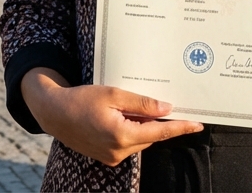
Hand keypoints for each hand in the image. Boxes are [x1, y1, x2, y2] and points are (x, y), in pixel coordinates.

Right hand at [21, 69, 202, 165]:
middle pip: (150, 136)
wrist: (54, 113)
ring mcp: (112, 157)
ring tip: (130, 107)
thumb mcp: (113, 94)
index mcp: (122, 135)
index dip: (180, 128)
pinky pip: (128, 144)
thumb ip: (141, 103)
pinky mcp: (106, 157)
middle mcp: (119, 151)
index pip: (160, 132)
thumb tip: (166, 109)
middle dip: (156, 121)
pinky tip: (122, 116)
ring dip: (142, 126)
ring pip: (140, 140)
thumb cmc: (81, 99)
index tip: (197, 124)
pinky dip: (131, 131)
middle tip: (160, 103)